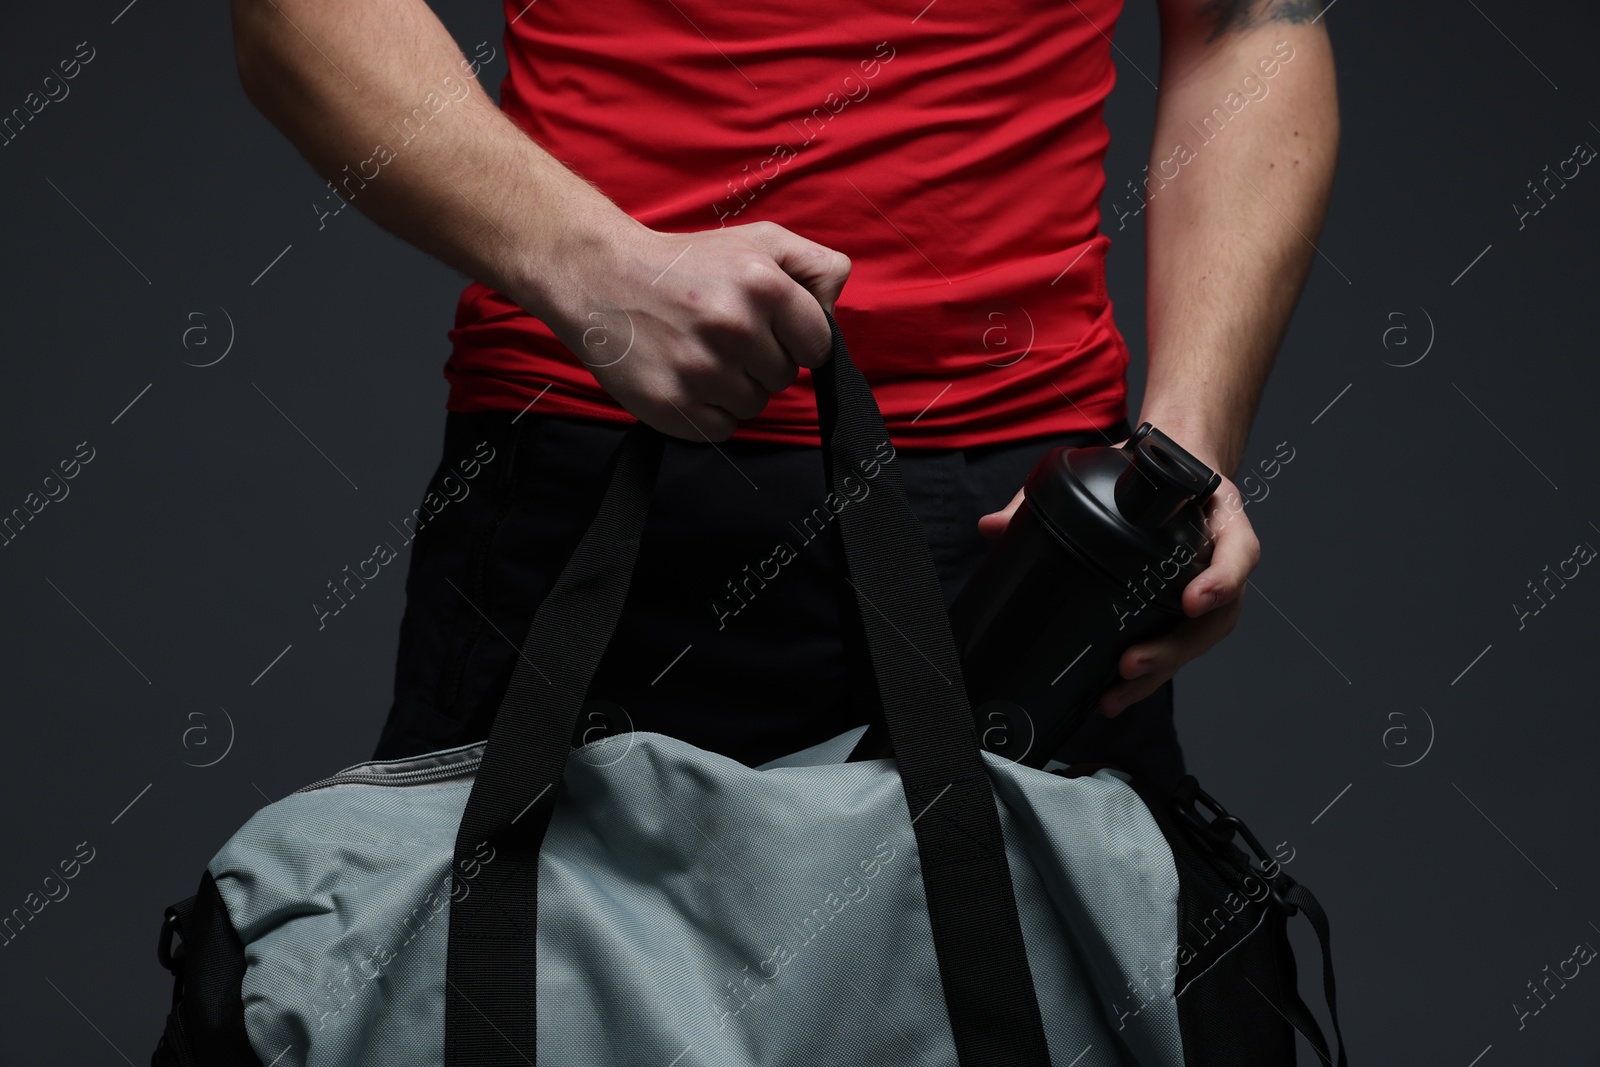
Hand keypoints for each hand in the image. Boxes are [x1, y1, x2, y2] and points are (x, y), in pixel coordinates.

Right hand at [539, 217, 851, 441]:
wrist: (600, 279)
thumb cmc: (686, 264)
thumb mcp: (757, 241)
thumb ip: (812, 265)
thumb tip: (836, 300)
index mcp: (763, 284)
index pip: (818, 345)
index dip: (796, 339)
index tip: (767, 328)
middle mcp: (734, 327)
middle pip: (784, 378)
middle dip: (761, 361)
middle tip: (723, 336)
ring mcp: (701, 370)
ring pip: (754, 405)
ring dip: (734, 387)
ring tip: (701, 354)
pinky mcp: (673, 406)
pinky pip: (722, 429)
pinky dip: (709, 412)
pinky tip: (687, 378)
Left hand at [976, 439, 1260, 717]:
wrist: (1171, 462)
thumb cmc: (1145, 468)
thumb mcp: (1109, 465)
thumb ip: (1048, 494)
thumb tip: (991, 527)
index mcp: (1217, 514)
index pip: (1238, 548)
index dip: (1222, 579)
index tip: (1193, 600)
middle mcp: (1221, 554)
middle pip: (1218, 614)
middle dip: (1175, 647)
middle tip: (1132, 664)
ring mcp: (1210, 583)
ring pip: (1200, 637)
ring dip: (1163, 668)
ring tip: (1120, 692)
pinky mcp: (1190, 605)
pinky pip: (1181, 640)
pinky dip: (1155, 668)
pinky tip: (1122, 690)